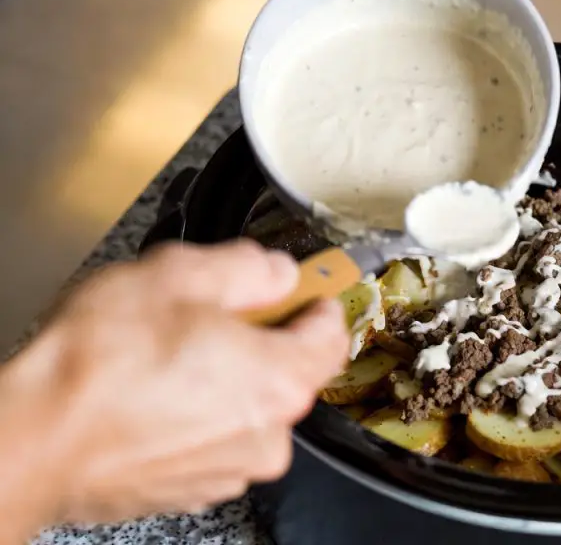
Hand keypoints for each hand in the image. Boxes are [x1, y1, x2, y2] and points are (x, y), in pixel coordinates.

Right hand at [0, 240, 347, 538]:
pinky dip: (195, 414)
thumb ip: (247, 267)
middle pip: (288, 370)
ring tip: (167, 355)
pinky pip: (213, 437)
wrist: (34, 440)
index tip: (304, 287)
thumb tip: (276, 270)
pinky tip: (153, 393)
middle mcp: (268, 433)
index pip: (332, 335)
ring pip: (247, 406)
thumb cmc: (99, 365)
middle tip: (211, 313)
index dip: (317, 301)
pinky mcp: (194, 486)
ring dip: (223, 377)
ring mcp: (231, 467)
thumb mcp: (178, 275)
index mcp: (280, 380)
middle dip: (260, 337)